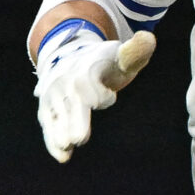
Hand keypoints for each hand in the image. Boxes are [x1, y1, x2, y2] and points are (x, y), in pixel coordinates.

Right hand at [34, 23, 152, 162]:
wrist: (69, 57)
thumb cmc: (103, 62)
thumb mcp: (120, 55)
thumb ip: (135, 52)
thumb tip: (149, 38)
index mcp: (84, 71)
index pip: (94, 92)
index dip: (104, 98)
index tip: (110, 96)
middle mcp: (65, 84)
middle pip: (73, 108)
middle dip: (75, 122)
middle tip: (78, 140)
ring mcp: (53, 97)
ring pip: (57, 119)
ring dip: (60, 136)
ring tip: (65, 155)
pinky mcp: (45, 110)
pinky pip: (48, 126)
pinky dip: (52, 141)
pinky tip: (62, 156)